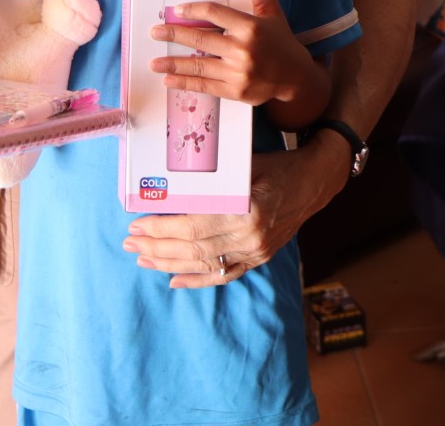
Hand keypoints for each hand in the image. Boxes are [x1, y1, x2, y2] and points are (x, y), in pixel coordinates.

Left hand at [121, 142, 349, 288]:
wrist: (314, 182)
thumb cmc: (277, 166)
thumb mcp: (244, 164)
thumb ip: (212, 180)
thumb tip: (167, 186)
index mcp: (247, 212)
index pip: (193, 227)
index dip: (161, 230)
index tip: (137, 225)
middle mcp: (251, 238)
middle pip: (194, 250)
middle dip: (157, 248)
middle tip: (130, 243)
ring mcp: (256, 252)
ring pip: (204, 265)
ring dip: (169, 264)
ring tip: (142, 259)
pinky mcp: (258, 258)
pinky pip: (224, 275)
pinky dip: (197, 280)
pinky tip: (173, 280)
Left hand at [149, 0, 327, 120]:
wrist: (295, 76)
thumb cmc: (280, 40)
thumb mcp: (272, 10)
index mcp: (250, 27)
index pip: (214, 14)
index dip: (193, 10)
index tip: (177, 10)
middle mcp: (243, 50)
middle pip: (200, 39)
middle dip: (174, 35)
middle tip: (155, 32)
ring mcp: (238, 73)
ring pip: (199, 66)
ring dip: (173, 63)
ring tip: (154, 62)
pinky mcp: (235, 91)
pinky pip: (205, 86)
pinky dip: (185, 83)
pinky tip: (169, 80)